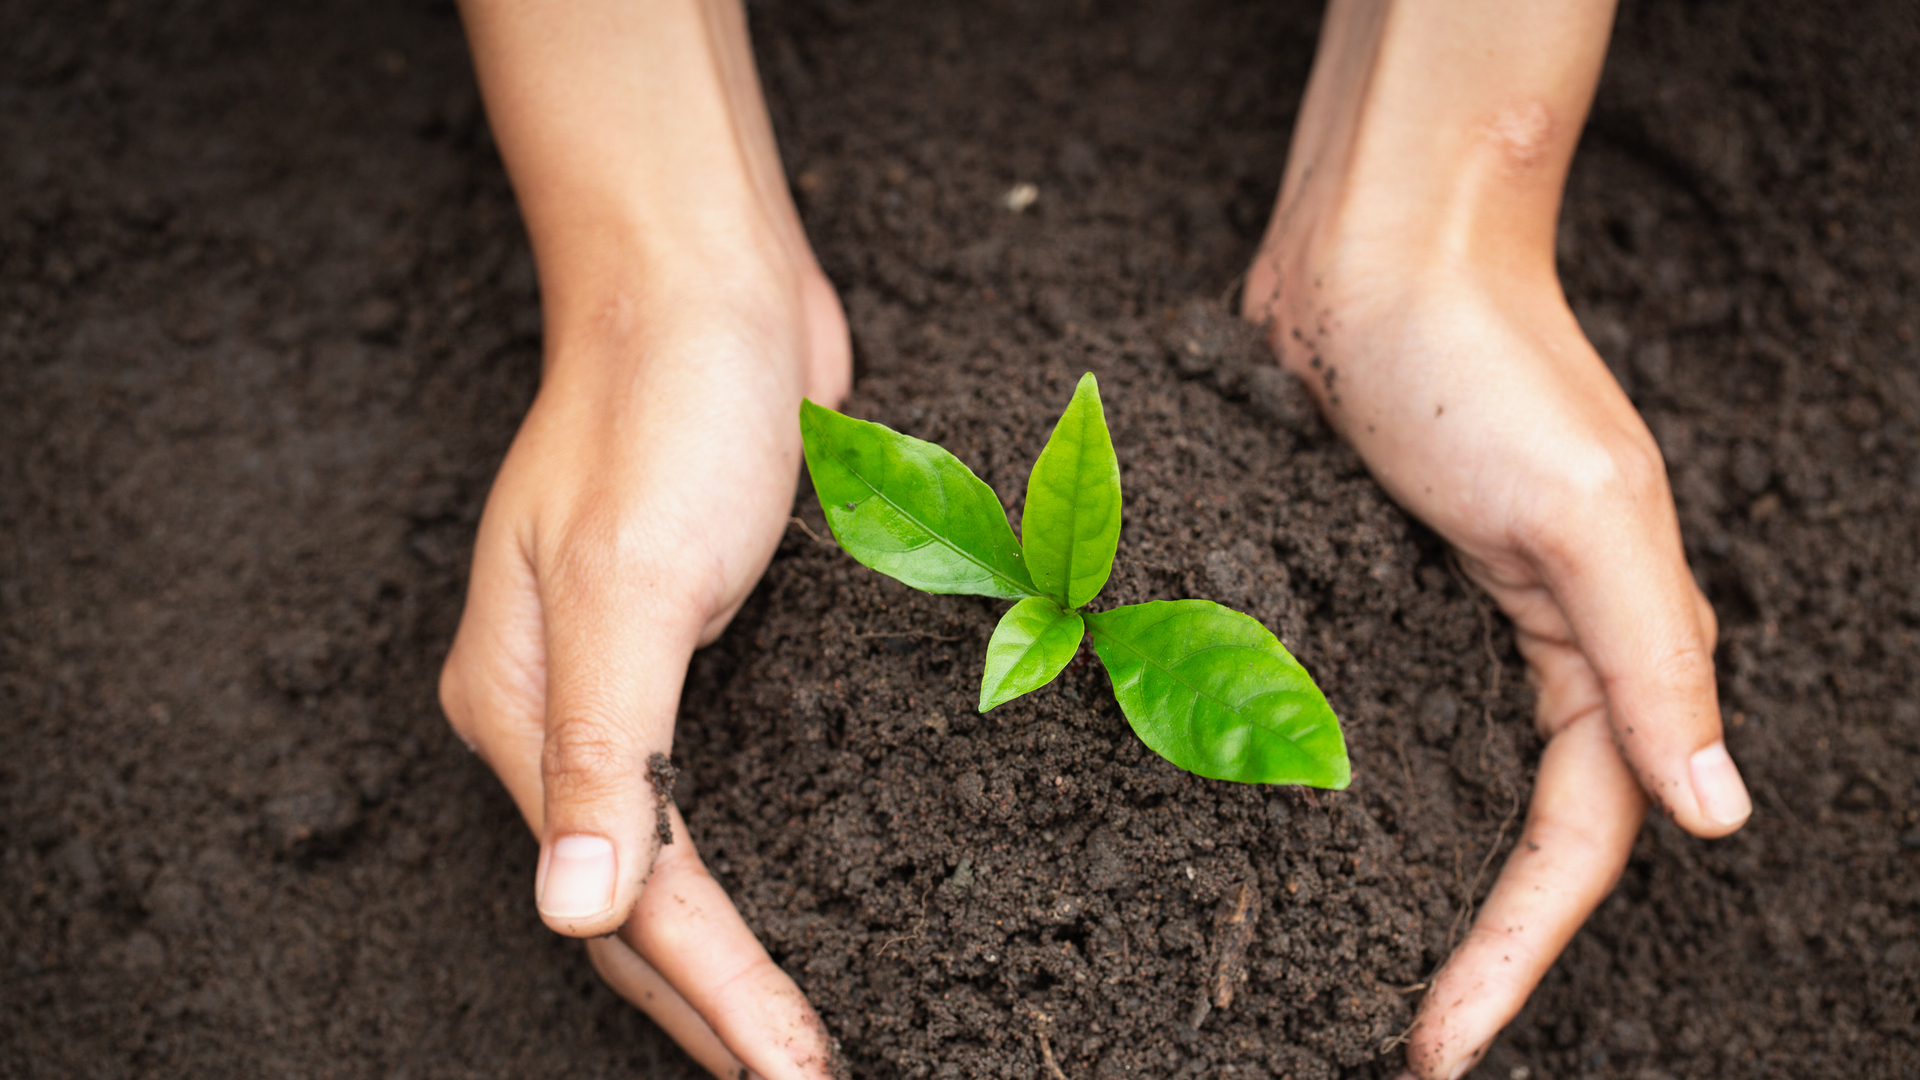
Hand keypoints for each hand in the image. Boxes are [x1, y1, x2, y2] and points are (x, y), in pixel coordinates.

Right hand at [438, 256, 848, 1078]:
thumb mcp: (629, 582)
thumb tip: (566, 911)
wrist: (709, 289)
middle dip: (716, 1011)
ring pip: (674, 862)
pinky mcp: (690, 649)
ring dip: (728, 961)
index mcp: (520, 707)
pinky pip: (717, 791)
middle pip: (635, 906)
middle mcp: (558, 711)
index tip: (794, 1076)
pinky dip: (753, 868)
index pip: (628, 898)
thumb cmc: (667, 412)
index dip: (717, 1000)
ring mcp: (621, 681)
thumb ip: (602, 752)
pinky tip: (793, 902)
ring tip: (787, 1040)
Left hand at [1246, 161, 1750, 1079]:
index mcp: (1614, 649)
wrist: (1374, 255)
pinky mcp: (1362, 588)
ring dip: (1398, 877)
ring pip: (1436, 785)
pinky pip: (1360, 714)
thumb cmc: (1486, 366)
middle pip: (1512, 836)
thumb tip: (1721, 817)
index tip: (1440, 1048)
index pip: (1581, 846)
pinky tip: (1281, 831)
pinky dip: (1332, 785)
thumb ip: (1656, 664)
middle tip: (1394, 1040)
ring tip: (1332, 964)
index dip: (1517, 954)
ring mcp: (1443, 623)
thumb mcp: (1584, 517)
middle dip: (1466, 942)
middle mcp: (1536, 649)